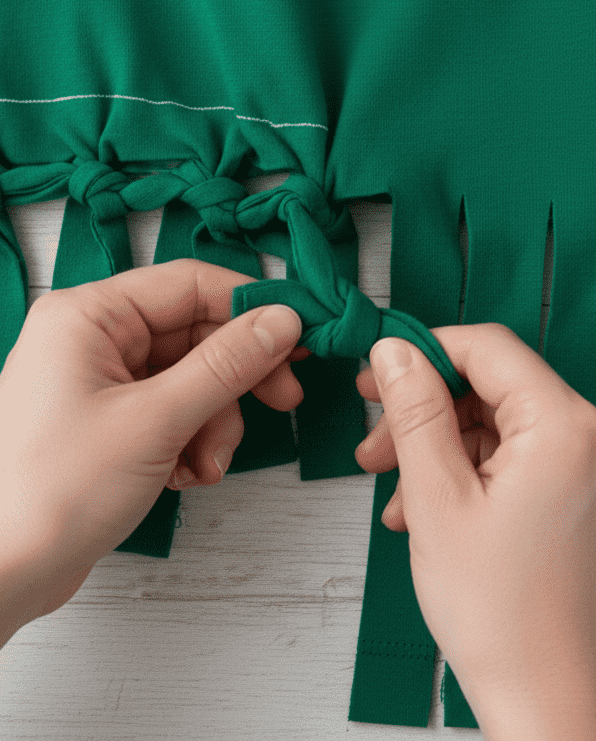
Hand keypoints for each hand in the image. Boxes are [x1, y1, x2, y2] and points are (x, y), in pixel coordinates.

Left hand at [0, 257, 307, 641]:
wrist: (3, 577)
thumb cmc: (55, 493)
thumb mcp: (158, 420)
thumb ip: (227, 364)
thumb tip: (283, 320)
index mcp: (89, 316)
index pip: (192, 284)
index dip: (252, 306)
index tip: (300, 334)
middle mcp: (94, 338)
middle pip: (199, 333)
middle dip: (238, 378)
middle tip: (283, 400)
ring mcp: (103, 381)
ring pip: (195, 377)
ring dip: (217, 421)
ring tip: (207, 464)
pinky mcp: (112, 420)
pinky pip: (176, 409)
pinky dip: (194, 440)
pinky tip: (186, 475)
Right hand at [355, 324, 595, 740]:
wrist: (558, 708)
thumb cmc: (503, 619)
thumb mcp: (439, 501)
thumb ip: (416, 412)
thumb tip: (397, 349)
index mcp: (570, 426)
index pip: (488, 349)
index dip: (424, 353)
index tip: (377, 378)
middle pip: (499, 390)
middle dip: (430, 416)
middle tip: (374, 451)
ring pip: (510, 429)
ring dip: (449, 454)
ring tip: (400, 503)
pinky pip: (533, 461)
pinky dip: (483, 477)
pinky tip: (438, 516)